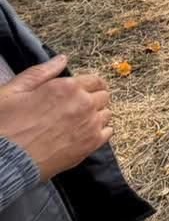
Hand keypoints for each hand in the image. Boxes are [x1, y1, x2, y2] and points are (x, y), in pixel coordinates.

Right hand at [0, 56, 111, 180]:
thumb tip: (62, 59)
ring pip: (106, 113)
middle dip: (93, 98)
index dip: (90, 84)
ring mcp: (89, 125)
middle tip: (79, 106)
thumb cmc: (4, 126)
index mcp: (67, 87)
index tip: (87, 89)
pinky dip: (100, 132)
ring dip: (97, 114)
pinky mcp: (90, 145)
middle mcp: (84, 104)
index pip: (95, 80)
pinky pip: (108, 133)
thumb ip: (41, 73)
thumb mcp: (13, 91)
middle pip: (103, 96)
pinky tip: (85, 134)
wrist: (5, 161)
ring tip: (80, 120)